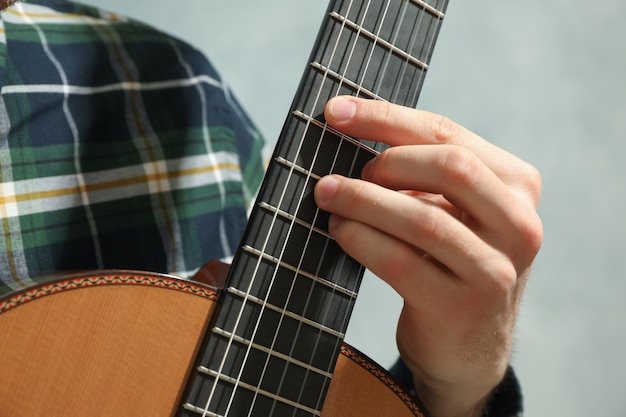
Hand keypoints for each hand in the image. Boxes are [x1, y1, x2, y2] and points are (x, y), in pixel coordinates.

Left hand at [314, 96, 542, 416]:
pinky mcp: (461, 306)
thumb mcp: (453, 210)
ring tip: (327, 196)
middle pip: (448, 166)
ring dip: (362, 201)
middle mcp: (519, 223)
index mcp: (517, 184)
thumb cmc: (450, 262)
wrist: (468, 346)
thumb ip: (423, 172)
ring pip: (421, 217)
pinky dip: (361, 240)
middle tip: (341, 175)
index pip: (448, 133)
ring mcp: (495, 268)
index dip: (385, 117)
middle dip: (383, 162)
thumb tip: (353, 130)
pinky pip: (401, 261)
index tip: (335, 111)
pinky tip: (340, 231)